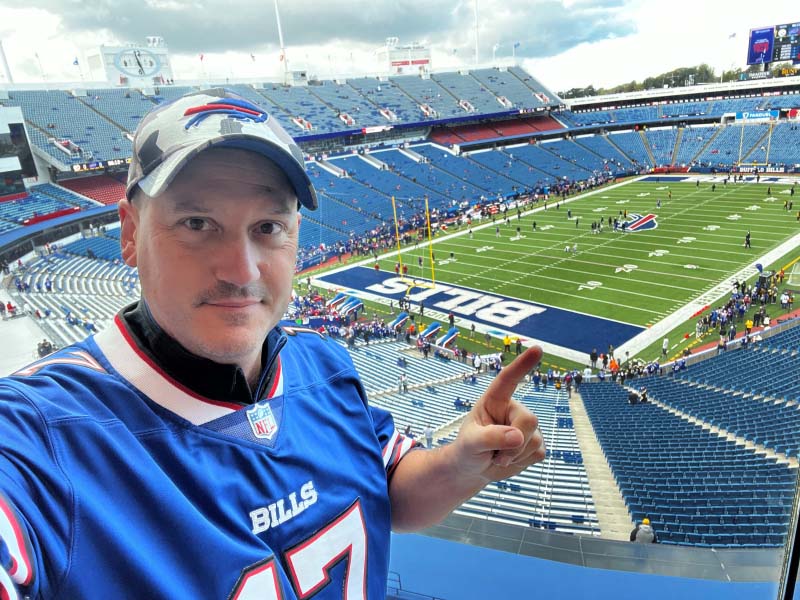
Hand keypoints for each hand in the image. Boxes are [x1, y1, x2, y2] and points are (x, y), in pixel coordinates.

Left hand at [451, 346, 545, 482]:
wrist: (473, 468)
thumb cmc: (467, 449)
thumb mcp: (470, 444)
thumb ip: (490, 438)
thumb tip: (517, 436)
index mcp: (494, 400)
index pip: (508, 379)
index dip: (522, 364)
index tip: (538, 348)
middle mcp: (513, 409)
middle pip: (529, 420)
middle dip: (515, 443)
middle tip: (495, 454)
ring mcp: (526, 426)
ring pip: (535, 440)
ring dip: (515, 456)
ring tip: (498, 456)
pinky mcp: (535, 443)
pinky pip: (539, 454)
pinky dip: (523, 463)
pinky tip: (510, 460)